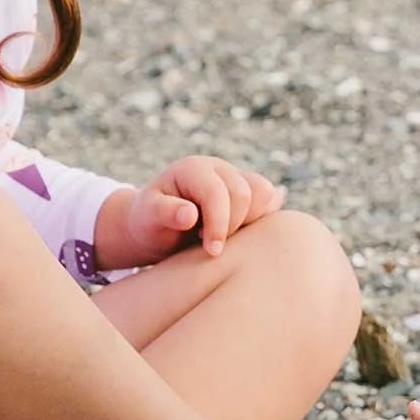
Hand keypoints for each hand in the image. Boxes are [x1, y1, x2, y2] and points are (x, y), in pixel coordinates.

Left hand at [105, 156, 284, 265]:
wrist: (159, 227)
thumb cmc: (151, 223)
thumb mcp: (148, 219)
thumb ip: (165, 214)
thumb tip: (190, 215)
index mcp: (193, 169)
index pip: (218, 192)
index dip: (218, 224)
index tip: (211, 251)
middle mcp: (218, 168)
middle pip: (245, 193)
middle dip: (233, 226)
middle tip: (212, 247)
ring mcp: (237, 178)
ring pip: (264, 194)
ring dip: (251, 222)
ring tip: (225, 238)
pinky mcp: (250, 193)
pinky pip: (271, 202)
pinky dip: (261, 220)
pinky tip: (237, 235)